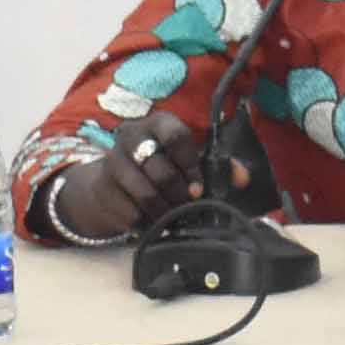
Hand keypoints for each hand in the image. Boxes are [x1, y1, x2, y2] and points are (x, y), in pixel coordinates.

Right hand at [45, 117, 205, 243]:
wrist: (116, 183)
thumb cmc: (162, 167)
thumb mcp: (190, 161)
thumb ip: (219, 167)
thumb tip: (242, 177)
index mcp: (158, 123)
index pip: (176, 137)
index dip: (191, 165)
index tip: (199, 188)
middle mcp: (132, 136)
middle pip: (161, 170)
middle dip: (179, 195)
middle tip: (187, 207)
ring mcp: (113, 160)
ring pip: (146, 194)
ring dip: (165, 212)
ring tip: (173, 217)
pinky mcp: (102, 186)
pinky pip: (130, 211)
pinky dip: (145, 222)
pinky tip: (151, 221)